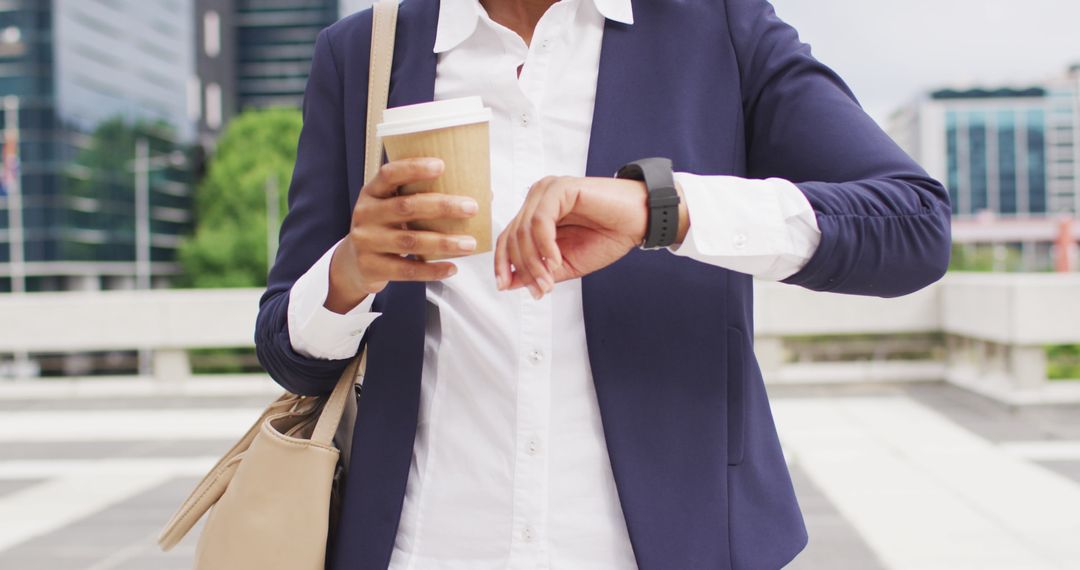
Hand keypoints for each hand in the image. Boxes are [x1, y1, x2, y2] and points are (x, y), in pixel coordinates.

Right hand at [325, 158, 479, 313]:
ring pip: (410, 242)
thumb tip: (484, 194)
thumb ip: (423, 199)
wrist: (353, 263)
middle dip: (442, 206)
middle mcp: (365, 214)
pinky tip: (453, 267)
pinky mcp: (371, 267)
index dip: (413, 168)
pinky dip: (432, 270)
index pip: (389, 174)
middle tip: (471, 207)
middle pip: (406, 207)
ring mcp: (366, 242)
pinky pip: (407, 270)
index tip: (441, 165)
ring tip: (470, 244)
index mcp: (371, 192)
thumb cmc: (386, 228)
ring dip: (444, 242)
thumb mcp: (392, 208)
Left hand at [494, 176, 653, 298]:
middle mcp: (537, 199)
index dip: (501, 263)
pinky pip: (541, 220)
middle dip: (523, 268)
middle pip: (513, 236)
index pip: (507, 238)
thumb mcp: (566, 263)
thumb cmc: (607, 237)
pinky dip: (545, 244)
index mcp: (536, 214)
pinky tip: (555, 260)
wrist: (639, 222)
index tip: (504, 286)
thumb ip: (537, 270)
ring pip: (524, 229)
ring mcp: (547, 191)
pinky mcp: (560, 188)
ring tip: (549, 280)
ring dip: (533, 261)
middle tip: (540, 289)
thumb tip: (509, 282)